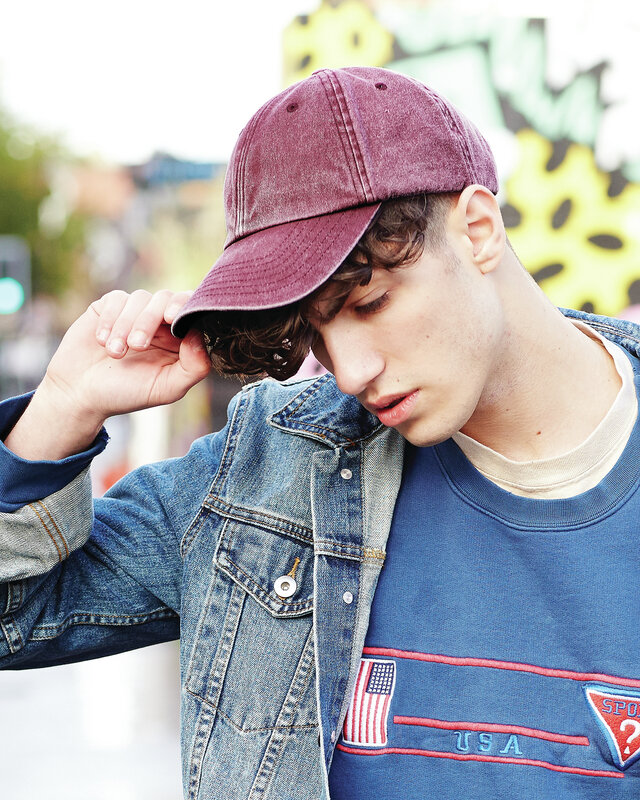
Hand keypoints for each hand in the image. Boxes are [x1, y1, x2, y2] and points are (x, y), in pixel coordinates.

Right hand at [4, 290, 211, 459]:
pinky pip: (117, 299)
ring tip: (115, 353)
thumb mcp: (166, 389)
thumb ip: (193, 368)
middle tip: (137, 346)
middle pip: (166, 299)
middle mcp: (160, 321)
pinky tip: (102, 341)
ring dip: (126, 326)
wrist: (81, 393)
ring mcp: (135, 311)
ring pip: (140, 298)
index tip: (171, 318)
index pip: (192, 310)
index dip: (185, 308)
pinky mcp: (110, 306)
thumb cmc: (127, 393)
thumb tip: (199, 336)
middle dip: (150, 320)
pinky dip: (110, 320)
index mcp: (179, 338)